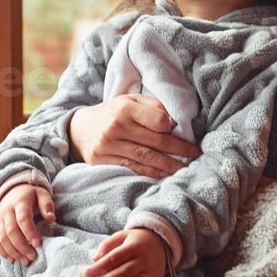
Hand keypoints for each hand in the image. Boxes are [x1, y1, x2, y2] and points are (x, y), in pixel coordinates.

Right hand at [0, 184, 54, 262]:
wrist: (13, 190)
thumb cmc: (32, 195)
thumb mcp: (42, 194)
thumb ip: (47, 205)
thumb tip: (51, 218)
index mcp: (20, 202)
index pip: (23, 218)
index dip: (30, 232)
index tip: (38, 244)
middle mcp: (7, 211)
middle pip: (11, 231)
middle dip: (22, 246)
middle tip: (33, 257)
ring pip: (2, 238)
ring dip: (13, 252)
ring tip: (25, 261)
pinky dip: (2, 251)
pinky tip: (12, 259)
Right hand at [68, 94, 199, 178]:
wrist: (80, 129)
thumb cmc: (114, 113)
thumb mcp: (130, 101)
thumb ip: (153, 107)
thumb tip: (176, 122)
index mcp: (125, 108)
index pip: (158, 121)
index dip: (172, 129)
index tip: (186, 135)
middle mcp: (116, 127)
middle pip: (155, 142)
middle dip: (179, 151)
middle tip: (196, 156)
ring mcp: (108, 146)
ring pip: (146, 159)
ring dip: (168, 166)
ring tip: (185, 169)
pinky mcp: (103, 161)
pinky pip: (133, 169)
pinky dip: (151, 173)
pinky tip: (164, 175)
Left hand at [82, 229, 166, 276]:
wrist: (160, 242)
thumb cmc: (135, 241)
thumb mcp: (122, 236)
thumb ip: (107, 245)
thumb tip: (95, 259)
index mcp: (135, 246)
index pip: (115, 257)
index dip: (100, 266)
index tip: (86, 274)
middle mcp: (145, 259)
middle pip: (125, 272)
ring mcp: (152, 271)